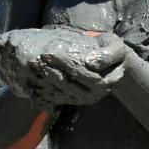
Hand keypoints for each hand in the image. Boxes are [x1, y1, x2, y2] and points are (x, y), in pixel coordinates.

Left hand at [0, 26, 126, 108]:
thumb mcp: (115, 47)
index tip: (47, 54)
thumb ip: (106, 55)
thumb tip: (90, 63)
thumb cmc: (112, 51)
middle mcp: (94, 94)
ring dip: (44, 82)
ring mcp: (84, 99)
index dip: (62, 63)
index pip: (79, 71)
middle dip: (50, 72)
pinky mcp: (75, 101)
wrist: (114, 64)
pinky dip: (45, 92)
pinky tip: (34, 83)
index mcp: (105, 81)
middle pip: (67, 84)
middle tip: (35, 61)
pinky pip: (58, 99)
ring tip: (33, 69)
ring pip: (60, 93)